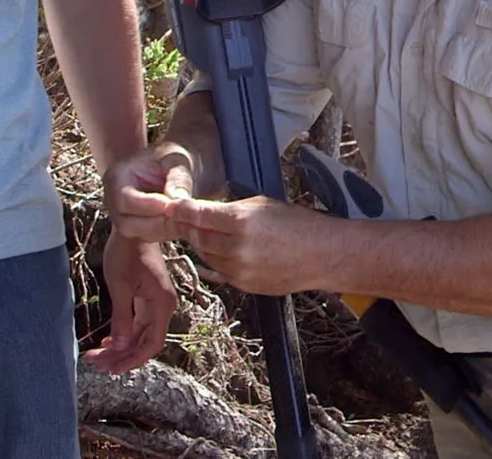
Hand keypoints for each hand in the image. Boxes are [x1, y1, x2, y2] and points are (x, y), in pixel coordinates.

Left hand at [83, 230, 175, 372]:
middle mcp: (162, 306)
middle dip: (120, 356)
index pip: (152, 343)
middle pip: (144, 342)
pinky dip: (122, 334)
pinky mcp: (147, 296)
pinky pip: (137, 323)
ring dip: (119, 347)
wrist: (132, 227)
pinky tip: (107, 342)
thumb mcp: (121, 287)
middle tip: (95, 365)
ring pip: (138, 334)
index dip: (133, 359)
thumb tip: (121, 347)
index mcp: (162, 304)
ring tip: (96, 357)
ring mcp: (155, 302)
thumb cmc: (126, 253)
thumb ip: (123, 318)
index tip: (112, 369)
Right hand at [103, 144, 202, 242]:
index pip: (125, 200)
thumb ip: (178, 179)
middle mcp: (113, 200)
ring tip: (191, 218)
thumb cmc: (176, 156)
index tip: (175, 206)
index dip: (150, 206)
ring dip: (167, 231)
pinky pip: (151, 237)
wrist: (181, 164)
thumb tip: (177, 201)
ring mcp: (123, 216)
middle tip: (188, 218)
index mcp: (116, 176)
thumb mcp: (179, 160)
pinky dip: (170, 233)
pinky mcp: (137, 228)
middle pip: (128, 224)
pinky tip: (188, 224)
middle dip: (160, 224)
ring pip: (140, 235)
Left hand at [170, 195, 342, 295]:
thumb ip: (231, 208)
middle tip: (186, 219)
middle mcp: (236, 249)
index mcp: (241, 222)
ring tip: (211, 234)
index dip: (181, 210)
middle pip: (197, 237)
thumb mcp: (263, 204)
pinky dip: (217, 260)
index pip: (198, 215)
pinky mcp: (243, 286)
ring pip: (205, 256)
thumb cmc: (298, 224)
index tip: (170, 206)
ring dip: (203, 245)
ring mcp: (239, 271)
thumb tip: (205, 210)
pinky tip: (225, 251)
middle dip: (190, 227)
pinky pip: (219, 272)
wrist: (322, 255)